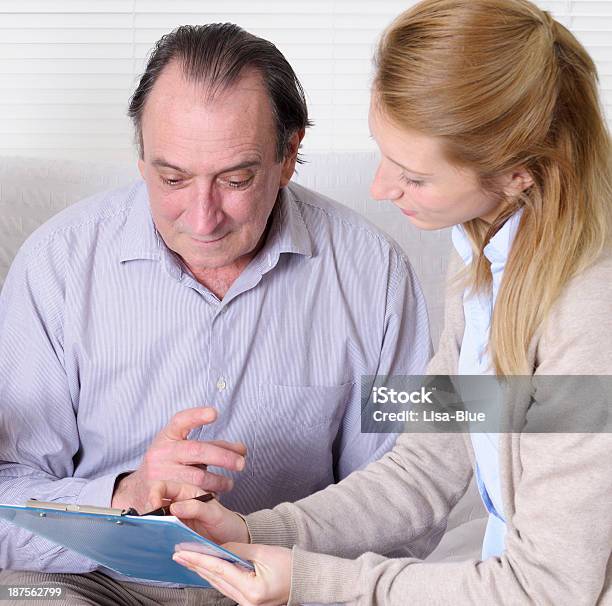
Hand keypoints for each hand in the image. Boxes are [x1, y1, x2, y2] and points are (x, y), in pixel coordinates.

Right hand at [111, 407, 246, 511]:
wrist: (138, 490)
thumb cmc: (169, 464)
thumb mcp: (183, 449)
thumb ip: (211, 446)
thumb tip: (242, 449)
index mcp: (167, 436)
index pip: (181, 421)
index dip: (197, 416)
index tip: (214, 413)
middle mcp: (161, 452)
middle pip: (197, 450)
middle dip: (223, 456)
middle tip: (241, 463)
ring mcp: (159, 474)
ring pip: (197, 477)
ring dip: (219, 481)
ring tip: (229, 484)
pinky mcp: (160, 495)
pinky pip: (190, 497)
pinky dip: (206, 496)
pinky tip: (214, 496)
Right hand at [145, 480, 249, 544]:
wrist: (233, 540)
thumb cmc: (226, 522)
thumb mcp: (214, 513)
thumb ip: (196, 508)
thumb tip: (174, 507)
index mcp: (187, 493)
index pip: (164, 486)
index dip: (155, 493)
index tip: (153, 505)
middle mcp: (178, 504)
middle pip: (155, 502)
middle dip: (149, 510)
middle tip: (150, 521)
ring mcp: (175, 520)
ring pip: (156, 518)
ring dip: (152, 523)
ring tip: (152, 531)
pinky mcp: (175, 534)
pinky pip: (161, 533)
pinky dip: (157, 535)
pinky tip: (157, 540)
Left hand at [173, 543, 291, 605]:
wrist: (304, 580)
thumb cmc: (289, 566)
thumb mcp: (263, 552)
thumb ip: (238, 550)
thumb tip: (217, 547)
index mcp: (252, 590)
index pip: (219, 570)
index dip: (199, 559)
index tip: (183, 552)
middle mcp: (247, 602)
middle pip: (215, 579)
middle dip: (196, 565)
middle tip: (178, 553)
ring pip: (218, 585)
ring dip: (202, 570)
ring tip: (187, 559)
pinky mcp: (247, 603)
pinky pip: (226, 588)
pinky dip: (215, 576)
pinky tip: (205, 568)